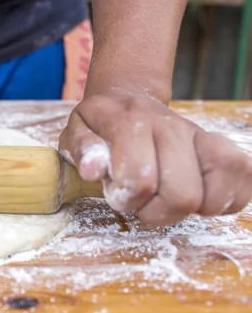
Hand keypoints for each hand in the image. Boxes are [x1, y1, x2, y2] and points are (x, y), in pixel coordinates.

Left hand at [59, 92, 251, 225]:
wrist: (129, 101)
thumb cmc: (100, 125)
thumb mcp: (76, 131)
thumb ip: (82, 150)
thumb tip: (94, 170)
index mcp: (131, 123)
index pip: (140, 180)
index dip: (125, 199)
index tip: (115, 192)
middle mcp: (171, 127)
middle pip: (182, 195)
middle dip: (155, 212)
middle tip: (139, 201)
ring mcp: (201, 136)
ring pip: (214, 194)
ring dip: (187, 210)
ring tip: (165, 199)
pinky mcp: (224, 147)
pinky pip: (243, 181)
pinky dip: (223, 200)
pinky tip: (197, 196)